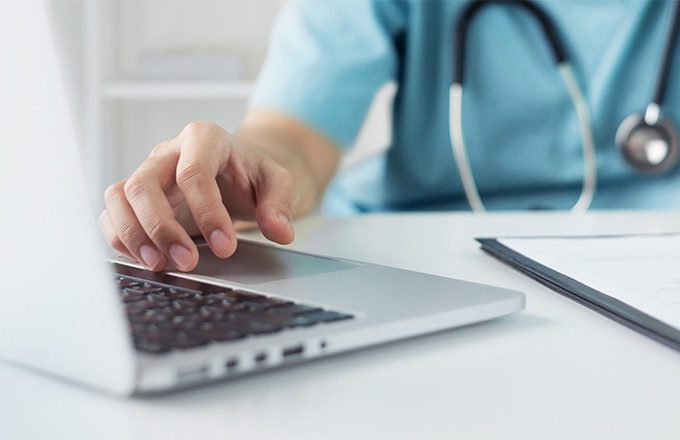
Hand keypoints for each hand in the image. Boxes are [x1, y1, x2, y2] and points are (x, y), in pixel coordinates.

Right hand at [99, 121, 296, 271]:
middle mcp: (168, 153)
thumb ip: (280, 203)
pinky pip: (111, 214)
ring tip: (160, 265)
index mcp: (204, 139)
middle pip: (144, 184)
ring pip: (119, 197)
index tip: (226, 247)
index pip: (194, 172)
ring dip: (135, 235)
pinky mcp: (135, 197)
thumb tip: (279, 231)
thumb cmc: (252, 175)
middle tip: (188, 262)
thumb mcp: (277, 181)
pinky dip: (121, 239)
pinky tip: (148, 260)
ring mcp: (147, 173)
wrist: (236, 172)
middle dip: (162, 229)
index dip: (207, 212)